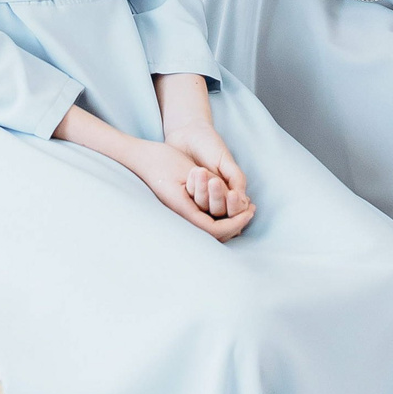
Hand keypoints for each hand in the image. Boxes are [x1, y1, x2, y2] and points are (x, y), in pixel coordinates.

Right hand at [124, 134, 253, 241]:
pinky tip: (228, 207)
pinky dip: (218, 217)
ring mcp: (177, 215)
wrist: (141, 157)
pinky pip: (201, 221)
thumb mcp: (190, 172)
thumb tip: (234, 198)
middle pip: (212, 236)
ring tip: (244, 210)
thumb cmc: (164, 160)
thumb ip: (211, 186)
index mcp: (182, 211)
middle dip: (234, 225)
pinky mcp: (178, 210)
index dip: (235, 223)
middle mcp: (180, 217)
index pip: (214, 230)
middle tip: (250, 213)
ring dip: (227, 222)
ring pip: (207, 231)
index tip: (249, 213)